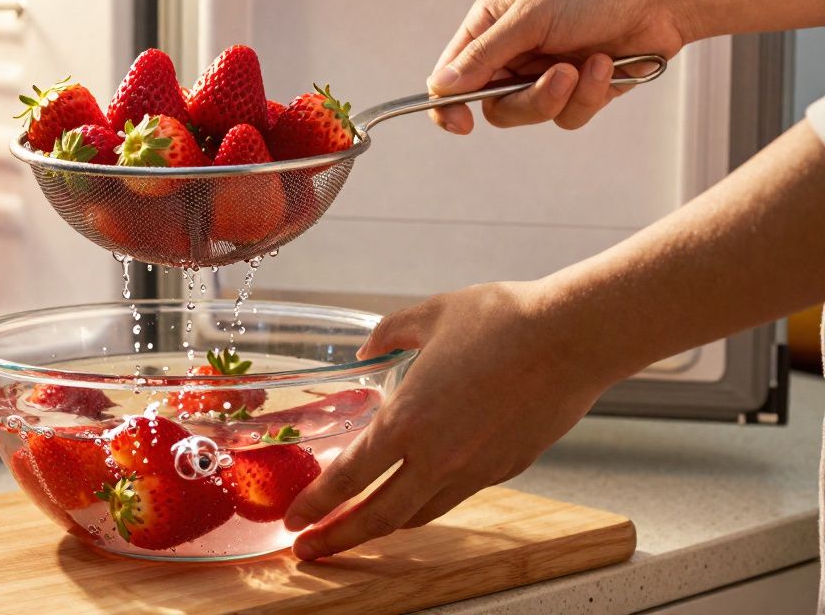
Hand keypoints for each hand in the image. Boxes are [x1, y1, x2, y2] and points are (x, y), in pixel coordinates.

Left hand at [283, 281, 631, 560]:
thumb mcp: (429, 316)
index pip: (349, 476)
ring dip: (381, 529)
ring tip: (356, 532)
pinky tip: (415, 495)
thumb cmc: (503, 320)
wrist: (572, 337)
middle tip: (309, 551)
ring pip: (419, 514)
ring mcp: (475, 469)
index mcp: (408, 420)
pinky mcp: (505, 468)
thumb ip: (389, 333)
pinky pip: (454, 496)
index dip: (316, 503)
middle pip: (378, 516)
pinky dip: (425, 505)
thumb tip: (368, 346)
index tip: (294, 519)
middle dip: (338, 538)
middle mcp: (438, 456)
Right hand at [428, 0, 688, 133]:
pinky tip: (607, 65)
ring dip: (563, 96)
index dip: (449, 103)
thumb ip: (484, 55)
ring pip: (531, 115)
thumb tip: (442, 84)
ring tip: (590, 64)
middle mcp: (513, 52)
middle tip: (558, 79)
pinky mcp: (576, 91)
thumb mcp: (531, 17)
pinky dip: (589, 95)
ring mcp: (544, 73)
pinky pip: (568, 116)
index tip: (461, 124)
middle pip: (493, 104)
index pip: (452, 74)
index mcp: (491, 25)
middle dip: (528, 99)